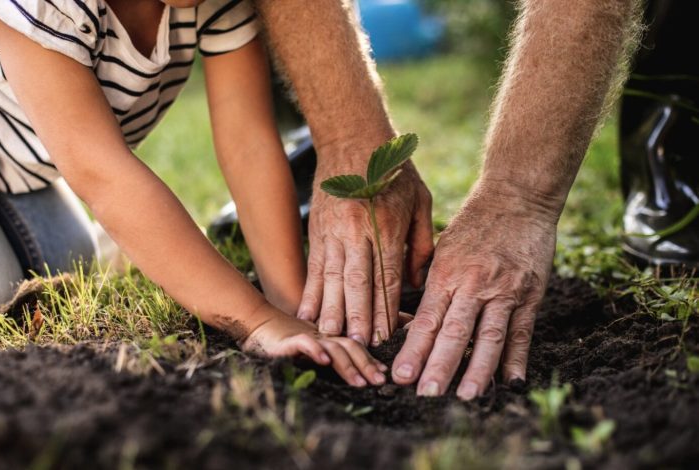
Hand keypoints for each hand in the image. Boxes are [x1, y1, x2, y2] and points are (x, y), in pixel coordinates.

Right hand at [242, 307, 387, 386]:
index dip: (370, 359)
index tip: (383, 374)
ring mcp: (307, 336)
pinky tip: (324, 361)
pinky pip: (305, 344)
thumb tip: (342, 371)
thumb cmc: (282, 340)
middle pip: (350, 346)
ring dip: (349, 365)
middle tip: (380, 381)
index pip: (354, 346)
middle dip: (367, 364)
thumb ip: (326, 356)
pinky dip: (316, 351)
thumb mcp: (309, 348)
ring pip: (333, 347)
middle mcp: (321, 335)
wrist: (255, 323)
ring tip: (360, 382)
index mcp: (328, 338)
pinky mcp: (288, 340)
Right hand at [298, 162, 433, 346]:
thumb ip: (422, 242)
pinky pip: (314, 266)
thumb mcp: (420, 200)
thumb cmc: (394, 172)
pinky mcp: (317, 230)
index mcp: (388, 225)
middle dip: (357, 317)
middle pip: (358, 282)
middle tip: (357, 346)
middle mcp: (359, 231)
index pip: (387, 276)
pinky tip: (307, 313)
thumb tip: (417, 281)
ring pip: (332, 278)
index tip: (384, 335)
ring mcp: (334, 231)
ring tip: (329, 337)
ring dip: (331, 310)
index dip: (385, 308)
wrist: (353, 139)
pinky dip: (310, 292)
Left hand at [392, 183, 556, 398]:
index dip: (413, 349)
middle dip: (439, 366)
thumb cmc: (472, 224)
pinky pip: (522, 331)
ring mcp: (505, 290)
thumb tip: (412, 321)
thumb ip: (431, 284)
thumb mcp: (442, 249)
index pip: (427, 319)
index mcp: (447, 273)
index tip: (400, 375)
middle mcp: (474, 284)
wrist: (516, 197)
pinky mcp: (530, 293)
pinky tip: (509, 382)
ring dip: (477, 370)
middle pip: (455, 332)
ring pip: (489, 336)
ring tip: (466, 396)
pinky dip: (516, 358)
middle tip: (426, 393)